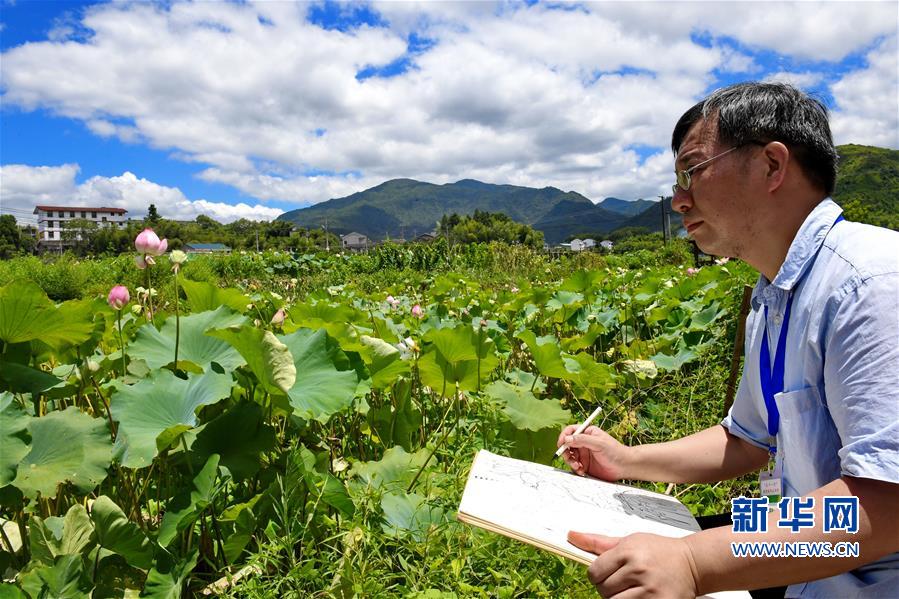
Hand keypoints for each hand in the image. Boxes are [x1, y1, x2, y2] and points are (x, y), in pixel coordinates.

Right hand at [557, 425, 628, 480]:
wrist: (625, 466)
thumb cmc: (615, 452)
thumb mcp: (599, 443)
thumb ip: (582, 440)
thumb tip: (567, 439)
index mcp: (588, 433)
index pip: (571, 431)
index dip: (564, 436)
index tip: (561, 443)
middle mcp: (584, 443)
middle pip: (567, 444)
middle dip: (565, 451)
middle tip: (568, 457)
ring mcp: (584, 454)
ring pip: (569, 456)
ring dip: (570, 461)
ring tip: (577, 466)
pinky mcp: (585, 465)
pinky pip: (574, 466)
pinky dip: (575, 469)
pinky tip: (582, 471)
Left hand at [567, 531, 698, 597]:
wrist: (692, 563)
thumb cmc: (658, 550)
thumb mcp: (629, 541)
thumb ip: (598, 543)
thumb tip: (571, 536)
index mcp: (628, 552)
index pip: (595, 572)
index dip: (597, 575)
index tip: (606, 574)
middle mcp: (639, 570)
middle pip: (603, 590)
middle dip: (608, 588)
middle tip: (622, 582)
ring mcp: (650, 591)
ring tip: (631, 591)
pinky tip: (641, 596)